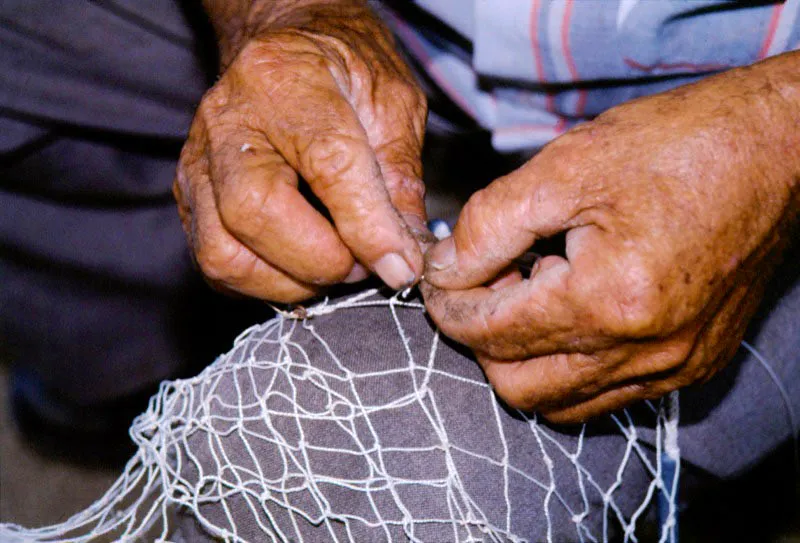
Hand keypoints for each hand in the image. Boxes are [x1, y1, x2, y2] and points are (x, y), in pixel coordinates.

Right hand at [174, 2, 426, 301]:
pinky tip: (301, 267)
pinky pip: (216, 265)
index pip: (327, 164)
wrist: (289, 48)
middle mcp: (229, 120)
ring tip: (333, 266)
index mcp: (287, 80)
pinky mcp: (190, 199)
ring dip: (289, 282)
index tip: (400, 265)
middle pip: (254, 212)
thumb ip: (400, 179)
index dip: (368, 227)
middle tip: (362, 264)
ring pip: (224, 254)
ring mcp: (199, 163)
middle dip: (320, 260)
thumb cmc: (344, 72)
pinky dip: (265, 283)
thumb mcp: (393, 105)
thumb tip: (405, 254)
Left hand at [422, 54, 799, 422]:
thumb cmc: (678, 145)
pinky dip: (568, 366)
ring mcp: (674, 366)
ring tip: (526, 294)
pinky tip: (569, 311)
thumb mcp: (564, 168)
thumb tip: (444, 269)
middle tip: (480, 283)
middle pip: (517, 385)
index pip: (493, 332)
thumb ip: (488, 226)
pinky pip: (606, 395)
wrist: (776, 150)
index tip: (437, 279)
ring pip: (560, 403)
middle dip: (480, 339)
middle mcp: (646, 351)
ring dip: (522, 358)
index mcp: (609, 298)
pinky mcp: (692, 364)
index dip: (448, 307)